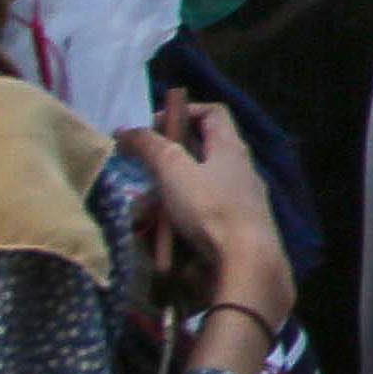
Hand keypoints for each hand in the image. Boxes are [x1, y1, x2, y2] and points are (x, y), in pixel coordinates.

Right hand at [121, 101, 290, 350]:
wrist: (246, 261)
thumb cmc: (211, 208)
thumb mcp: (174, 170)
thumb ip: (150, 147)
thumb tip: (126, 130)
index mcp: (231, 148)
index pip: (212, 113)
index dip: (182, 112)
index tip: (153, 127)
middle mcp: (238, 170)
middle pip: (196, 156)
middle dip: (162, 168)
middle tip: (141, 179)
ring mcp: (237, 201)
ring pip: (189, 192)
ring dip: (162, 204)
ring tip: (144, 219)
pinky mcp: (230, 229)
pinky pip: (195, 220)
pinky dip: (174, 227)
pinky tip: (158, 242)